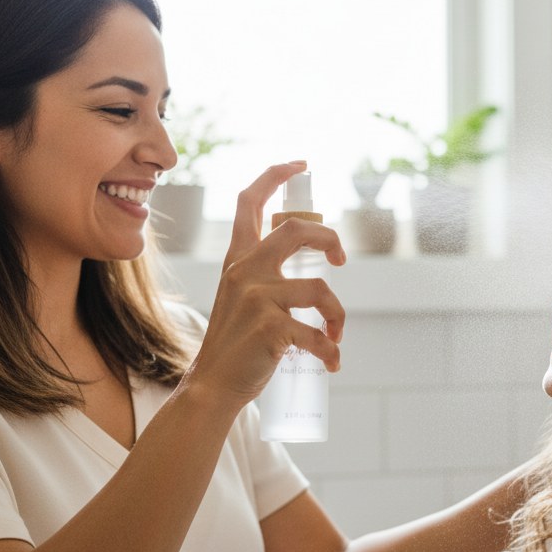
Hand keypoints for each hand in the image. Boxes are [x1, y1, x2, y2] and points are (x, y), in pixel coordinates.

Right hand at [186, 161, 346, 410]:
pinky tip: (331, 361)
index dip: (275, 175)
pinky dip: (330, 349)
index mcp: (237, 260)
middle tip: (340, 262)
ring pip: (320, 289)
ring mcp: (257, 299)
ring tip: (335, 333)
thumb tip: (308, 268)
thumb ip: (260, 276)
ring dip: (338, 314)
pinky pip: (317, 333)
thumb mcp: (237, 296)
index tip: (299, 164)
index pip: (250, 202)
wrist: (211, 387)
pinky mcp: (271, 328)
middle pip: (297, 230)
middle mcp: (245, 271)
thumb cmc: (233, 345)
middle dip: (329, 240)